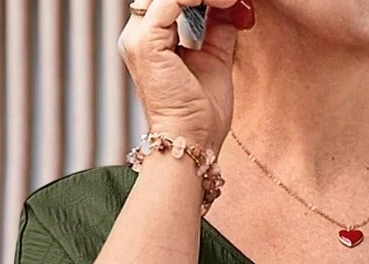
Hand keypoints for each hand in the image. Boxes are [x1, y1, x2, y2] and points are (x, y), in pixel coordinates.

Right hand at [117, 0, 253, 155]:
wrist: (193, 144)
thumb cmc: (202, 115)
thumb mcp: (215, 58)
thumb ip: (217, 27)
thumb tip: (229, 3)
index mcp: (148, 38)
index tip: (232, 0)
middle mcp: (136, 34)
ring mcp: (137, 37)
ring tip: (232, 0)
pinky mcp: (146, 42)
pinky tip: (225, 3)